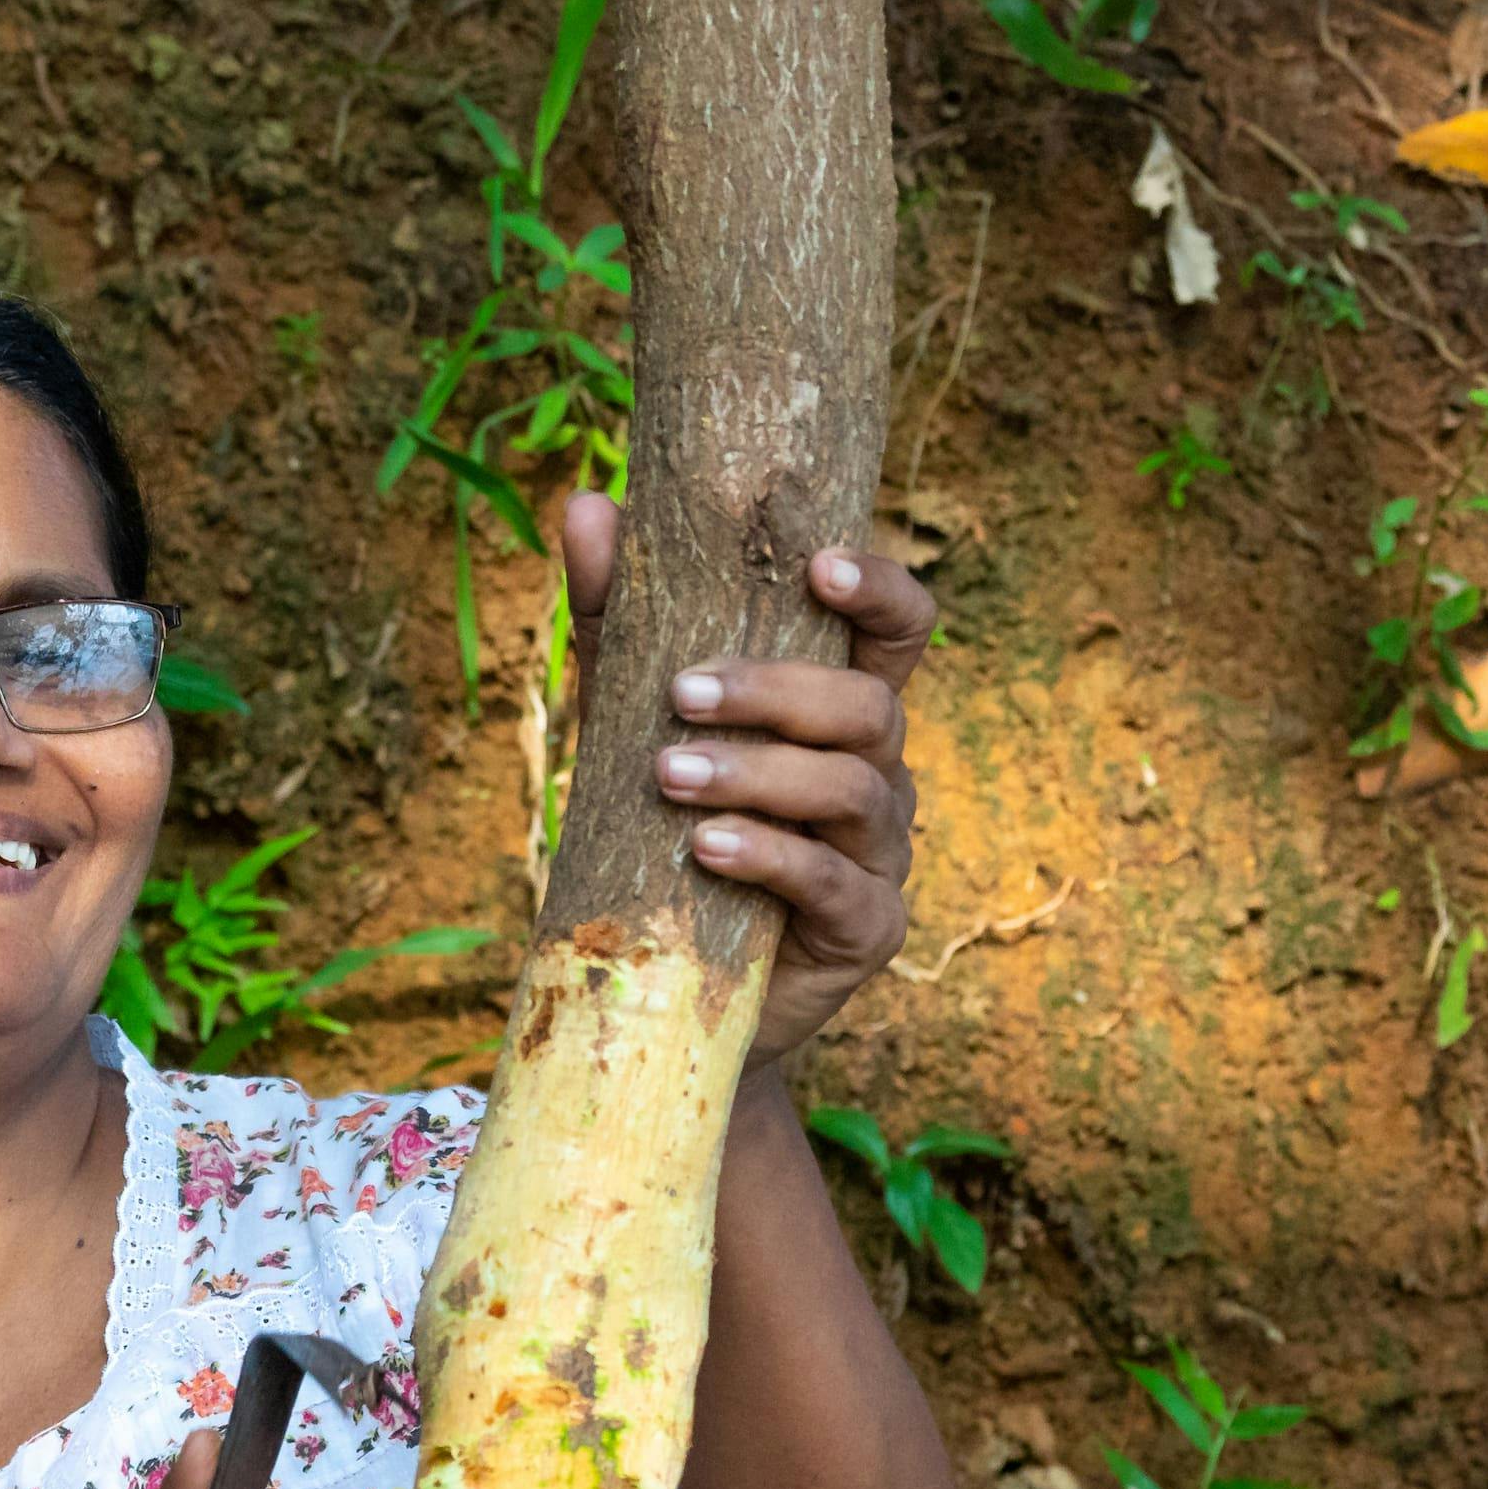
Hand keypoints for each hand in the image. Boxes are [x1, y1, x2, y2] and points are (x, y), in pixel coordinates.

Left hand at [560, 491, 936, 1068]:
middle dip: (776, 692)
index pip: (899, 629)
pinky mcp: (865, 929)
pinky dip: (768, 856)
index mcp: (840, 707)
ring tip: (667, 778)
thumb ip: (616, 618)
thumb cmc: (661, 828)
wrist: (661, 983)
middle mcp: (878, 772)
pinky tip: (705, 847)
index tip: (817, 565)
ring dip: (757, 773)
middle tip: (680, 695)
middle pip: (869, 705)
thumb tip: (588, 505)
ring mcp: (879, 853)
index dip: (880, 588)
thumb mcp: (630, 715)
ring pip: (851, 788)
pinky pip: (834, 882)